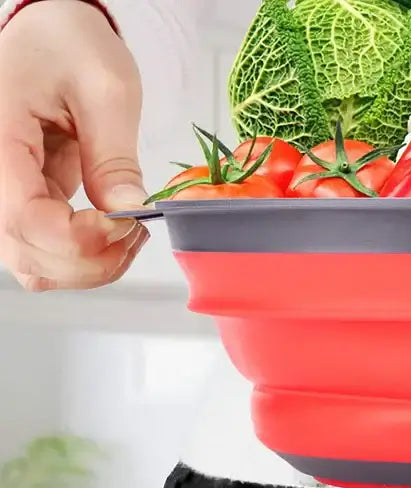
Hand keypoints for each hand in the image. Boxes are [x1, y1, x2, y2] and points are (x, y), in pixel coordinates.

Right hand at [0, 0, 147, 291]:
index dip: (82, 240)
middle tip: (137, 228)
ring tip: (129, 230)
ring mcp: (4, 196)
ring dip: (92, 266)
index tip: (127, 223)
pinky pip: (46, 257)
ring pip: (36, 266)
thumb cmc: (71, 46)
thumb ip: (115, 155)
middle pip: (29, 254)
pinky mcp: (23, 207)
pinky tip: (115, 234)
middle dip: (94, 258)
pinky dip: (86, 261)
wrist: (55, 38)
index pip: (25, 220)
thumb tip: (130, 210)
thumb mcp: (106, 88)